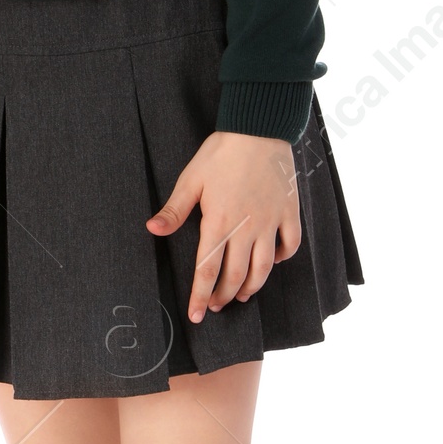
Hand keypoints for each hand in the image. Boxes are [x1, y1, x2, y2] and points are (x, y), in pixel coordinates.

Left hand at [147, 132, 299, 321]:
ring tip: (242, 295)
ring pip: (264, 267)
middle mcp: (247, 228)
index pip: (207, 269)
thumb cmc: (221, 153)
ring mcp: (271, 221)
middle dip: (224, 296)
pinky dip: (282, 258)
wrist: (259, 128)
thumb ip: (174, 210)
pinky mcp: (289, 212)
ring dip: (252, 286)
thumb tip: (152, 230)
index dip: (200, 295)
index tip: (196, 315)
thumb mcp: (191, 179)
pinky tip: (272, 263)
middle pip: (236, 275)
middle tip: (215, 306)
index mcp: (219, 222)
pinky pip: (290, 245)